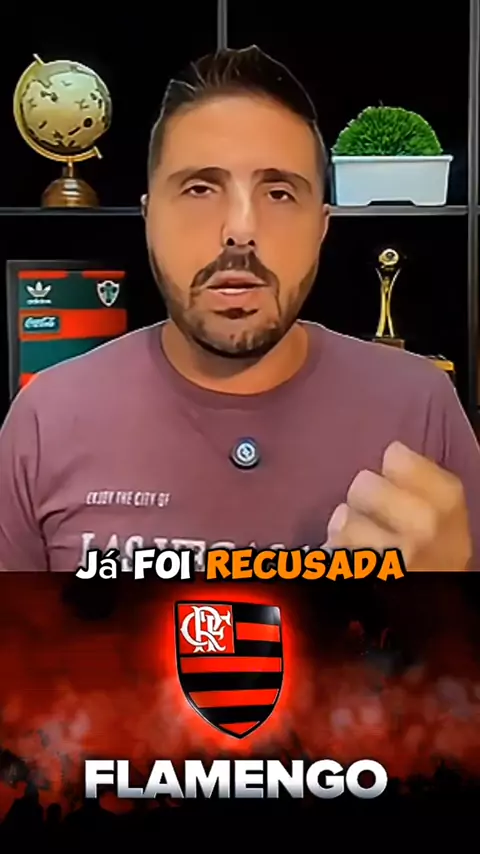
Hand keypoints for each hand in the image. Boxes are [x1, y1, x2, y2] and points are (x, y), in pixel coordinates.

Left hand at [325, 441, 471, 570]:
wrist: (432, 619)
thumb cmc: (436, 561)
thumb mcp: (447, 520)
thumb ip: (421, 484)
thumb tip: (389, 452)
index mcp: (447, 502)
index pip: (396, 456)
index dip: (390, 472)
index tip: (394, 486)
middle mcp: (422, 526)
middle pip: (363, 483)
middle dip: (363, 500)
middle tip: (375, 521)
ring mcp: (389, 554)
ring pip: (343, 519)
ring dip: (344, 532)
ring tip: (361, 548)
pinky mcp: (357, 577)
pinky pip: (328, 551)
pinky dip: (333, 556)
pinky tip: (349, 565)